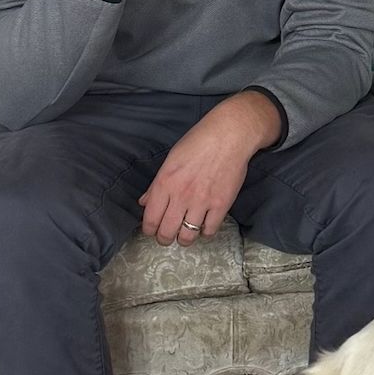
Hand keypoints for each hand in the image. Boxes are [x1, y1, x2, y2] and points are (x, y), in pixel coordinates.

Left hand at [140, 92, 281, 246]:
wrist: (229, 135)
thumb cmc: (198, 142)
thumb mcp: (171, 160)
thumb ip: (156, 185)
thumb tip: (144, 202)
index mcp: (165, 183)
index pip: (150, 219)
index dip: (149, 230)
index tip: (153, 230)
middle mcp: (181, 195)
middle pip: (166, 233)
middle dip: (164, 239)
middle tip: (168, 235)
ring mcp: (202, 201)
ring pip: (187, 236)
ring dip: (184, 239)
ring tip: (185, 234)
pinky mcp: (221, 204)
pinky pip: (209, 230)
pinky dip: (205, 232)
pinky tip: (204, 224)